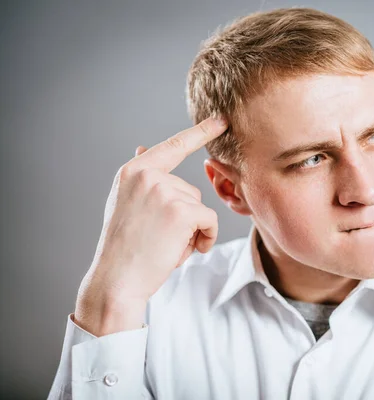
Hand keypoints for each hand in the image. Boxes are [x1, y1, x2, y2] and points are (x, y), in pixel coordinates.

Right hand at [74, 116, 227, 335]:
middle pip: (190, 190)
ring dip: (193, 230)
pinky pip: (210, 220)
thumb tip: (143, 145)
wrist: (117, 279)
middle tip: (159, 237)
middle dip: (184, 216)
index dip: (200, 131)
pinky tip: (187, 250)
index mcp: (133, 170)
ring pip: (200, 207)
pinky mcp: (181, 211)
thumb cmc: (125, 246)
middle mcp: (147, 174)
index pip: (173, 145)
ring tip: (166, 245)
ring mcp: (164, 190)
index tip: (222, 118)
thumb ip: (143, 178)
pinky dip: (206, 237)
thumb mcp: (127, 203)